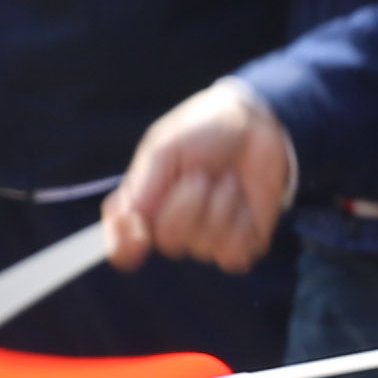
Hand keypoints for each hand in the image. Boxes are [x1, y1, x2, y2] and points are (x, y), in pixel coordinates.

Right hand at [107, 80, 296, 272]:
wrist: (256, 124)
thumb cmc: (204, 131)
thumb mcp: (165, 148)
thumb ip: (144, 185)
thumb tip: (126, 221)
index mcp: (144, 206)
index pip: (121, 245)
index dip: (124, 245)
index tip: (137, 233)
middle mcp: (171, 228)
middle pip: (169, 240)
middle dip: (187, 201)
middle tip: (200, 173)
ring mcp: (205, 240)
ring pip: (203, 244)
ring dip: (219, 202)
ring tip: (226, 179)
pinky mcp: (239, 246)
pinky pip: (232, 253)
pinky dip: (240, 221)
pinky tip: (242, 198)